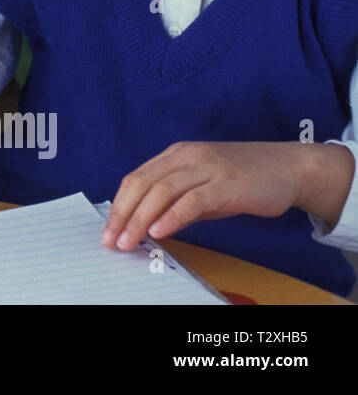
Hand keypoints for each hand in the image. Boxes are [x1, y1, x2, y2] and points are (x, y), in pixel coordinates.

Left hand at [101, 141, 324, 250]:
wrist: (288, 168)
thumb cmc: (242, 180)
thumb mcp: (202, 188)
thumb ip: (177, 203)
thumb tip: (147, 226)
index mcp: (175, 155)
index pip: (136, 178)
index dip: (119, 205)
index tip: (108, 230)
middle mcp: (187, 156)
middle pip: (143, 184)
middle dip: (123, 215)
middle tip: (113, 241)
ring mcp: (207, 167)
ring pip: (162, 191)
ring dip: (141, 219)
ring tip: (130, 242)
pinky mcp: (227, 183)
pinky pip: (192, 200)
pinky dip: (172, 216)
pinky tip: (160, 231)